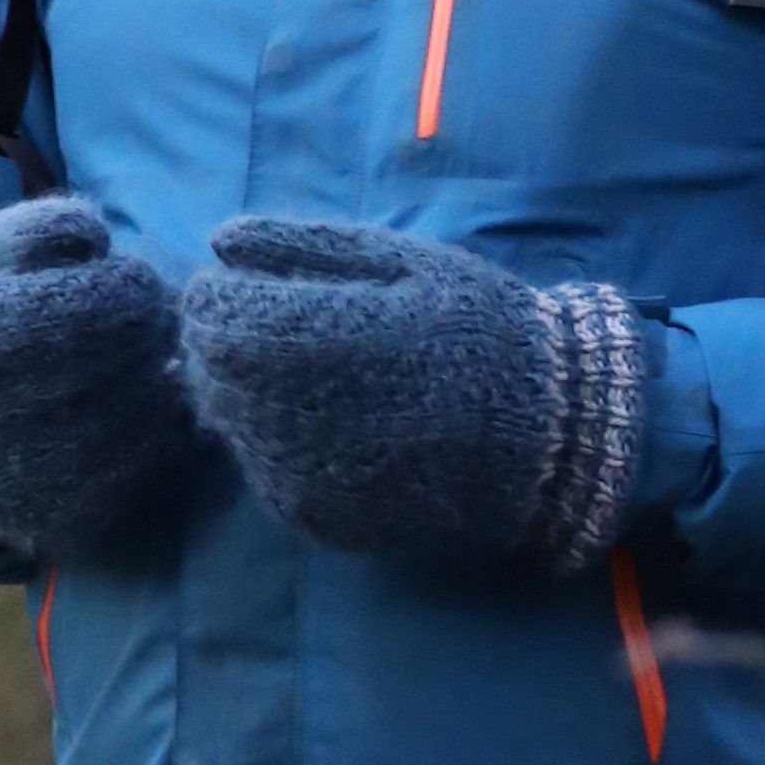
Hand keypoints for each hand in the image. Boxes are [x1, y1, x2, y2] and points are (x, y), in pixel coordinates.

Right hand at [0, 195, 194, 560]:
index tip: (129, 277)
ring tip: (143, 360)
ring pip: (140, 418)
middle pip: (119, 361)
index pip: (85, 305)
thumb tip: (95, 234)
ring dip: (158, 381)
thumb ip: (32, 229)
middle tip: (150, 316)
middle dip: (148, 329)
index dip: (126, 285)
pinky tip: (134, 408)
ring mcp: (24, 479)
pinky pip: (139, 471)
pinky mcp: (57, 522)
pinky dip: (153, 434)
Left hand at [179, 214, 654, 575]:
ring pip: (231, 427)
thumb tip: (217, 240)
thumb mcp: (407, 262)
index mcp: (326, 339)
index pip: (213, 317)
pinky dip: (277, 445)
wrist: (554, 439)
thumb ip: (305, 245)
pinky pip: (264, 475)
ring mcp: (310, 479)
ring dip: (247, 396)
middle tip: (278, 331)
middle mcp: (304, 418)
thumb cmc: (482, 331)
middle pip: (210, 373)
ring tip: (313, 378)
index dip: (217, 296)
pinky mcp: (322, 523)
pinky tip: (332, 425)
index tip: (246, 288)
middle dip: (225, 345)